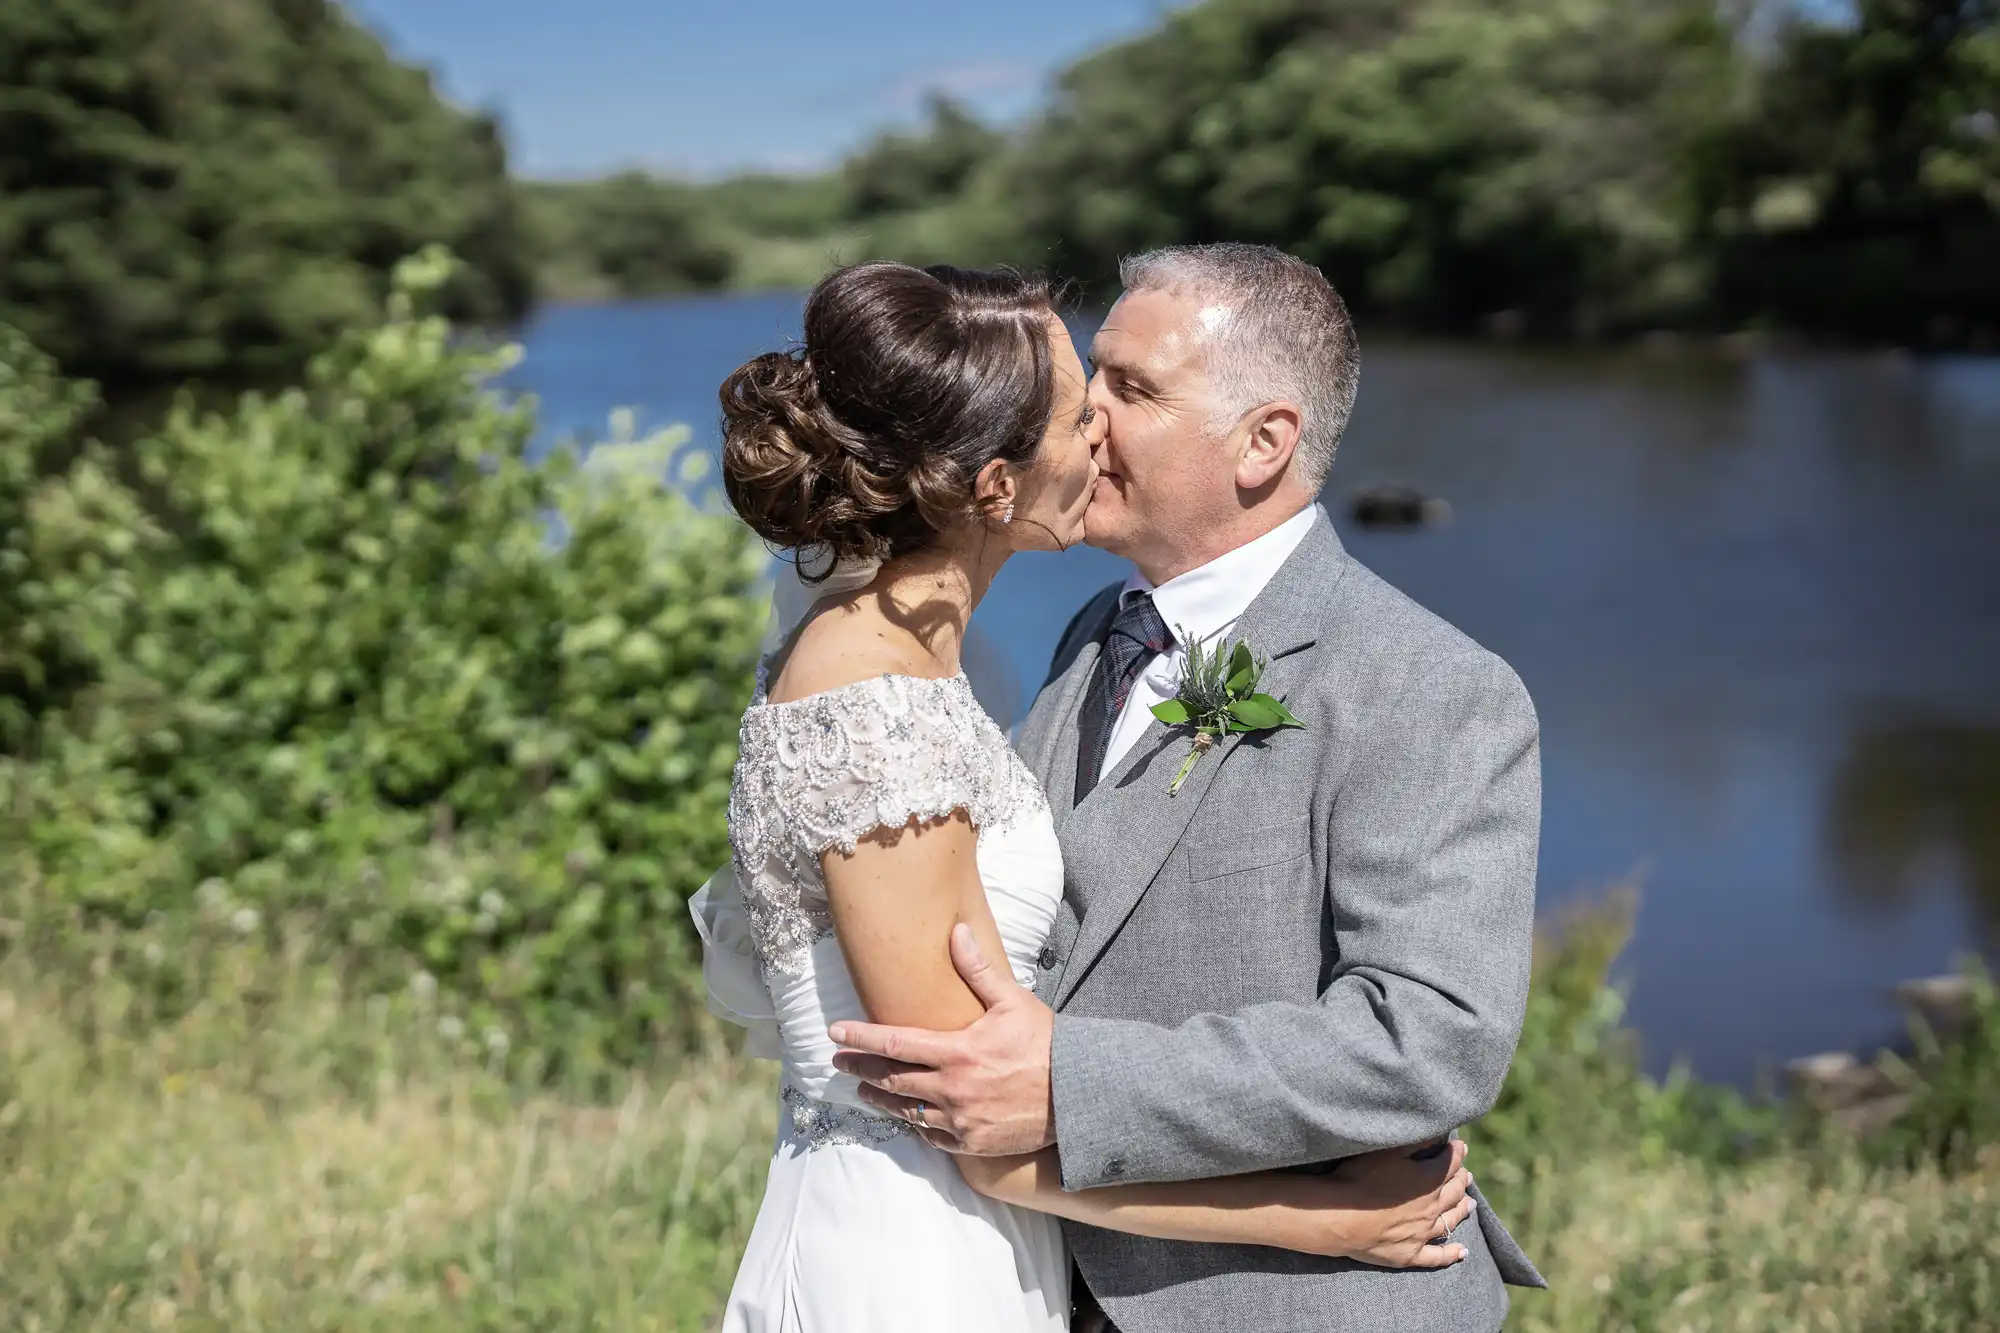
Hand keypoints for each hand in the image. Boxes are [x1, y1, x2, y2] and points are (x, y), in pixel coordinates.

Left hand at [830, 924, 1056, 1155]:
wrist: (1079, 1095)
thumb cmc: (1046, 1043)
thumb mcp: (1013, 1001)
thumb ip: (979, 970)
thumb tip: (956, 931)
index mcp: (958, 1052)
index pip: (896, 1043)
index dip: (861, 1038)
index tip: (835, 1034)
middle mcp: (952, 1089)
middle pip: (891, 1080)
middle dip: (860, 1070)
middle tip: (839, 1063)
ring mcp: (960, 1121)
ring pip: (906, 1112)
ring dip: (881, 1099)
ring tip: (865, 1091)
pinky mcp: (972, 1143)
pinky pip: (932, 1136)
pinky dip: (915, 1125)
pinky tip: (907, 1116)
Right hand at [1290, 1139, 1475, 1266]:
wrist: (1342, 1218)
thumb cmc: (1361, 1179)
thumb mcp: (1388, 1151)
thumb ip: (1415, 1142)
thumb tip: (1438, 1135)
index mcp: (1428, 1180)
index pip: (1449, 1163)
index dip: (1456, 1153)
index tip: (1460, 1146)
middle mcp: (1432, 1207)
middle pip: (1454, 1192)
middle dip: (1462, 1181)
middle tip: (1467, 1176)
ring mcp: (1423, 1233)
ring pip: (1450, 1221)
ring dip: (1462, 1211)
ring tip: (1470, 1204)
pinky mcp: (1411, 1254)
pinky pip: (1437, 1256)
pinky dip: (1452, 1254)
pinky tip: (1462, 1252)